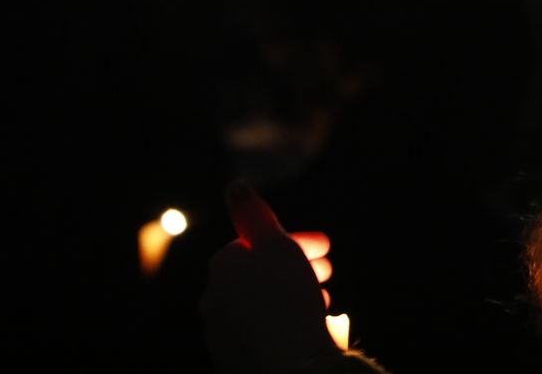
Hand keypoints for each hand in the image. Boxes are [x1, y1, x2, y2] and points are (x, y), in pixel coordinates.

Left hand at [202, 180, 342, 373]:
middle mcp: (214, 298)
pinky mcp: (235, 360)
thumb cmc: (286, 302)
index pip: (258, 241)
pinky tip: (304, 324)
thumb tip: (234, 185)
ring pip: (261, 301)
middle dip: (294, 266)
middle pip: (258, 272)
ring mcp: (222, 334)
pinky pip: (262, 329)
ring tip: (320, 297)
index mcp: (222, 266)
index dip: (296, 240)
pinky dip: (282, 319)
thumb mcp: (275, 244)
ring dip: (290, 292)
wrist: (288, 370)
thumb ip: (253, 214)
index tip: (326, 247)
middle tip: (327, 270)